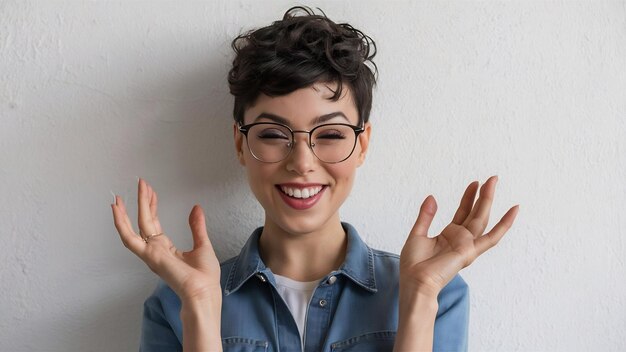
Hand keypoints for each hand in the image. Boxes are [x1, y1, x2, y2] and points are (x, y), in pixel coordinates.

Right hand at [111, 178, 220, 303]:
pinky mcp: (149, 256)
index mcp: (166, 249)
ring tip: (123, 195)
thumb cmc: (204, 276)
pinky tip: (117, 209)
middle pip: (144, 222)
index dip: (152, 206)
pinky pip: (129, 239)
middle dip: (142, 202)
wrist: (204, 291)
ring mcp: (150, 253)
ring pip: (133, 228)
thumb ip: (196, 226)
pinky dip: (121, 224)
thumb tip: (196, 208)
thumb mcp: (202, 244)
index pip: (154, 223)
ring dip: (127, 211)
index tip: (151, 191)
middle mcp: (155, 250)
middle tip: (141, 183)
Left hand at [400, 176, 518, 297]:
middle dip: (483, 195)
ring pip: (482, 218)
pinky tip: (514, 210)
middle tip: (492, 178)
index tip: (474, 183)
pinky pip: (492, 237)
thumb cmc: (414, 265)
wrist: (415, 281)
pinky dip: (505, 224)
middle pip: (475, 212)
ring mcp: (468, 245)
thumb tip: (432, 197)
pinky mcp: (471, 251)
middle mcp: (461, 239)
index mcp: (449, 236)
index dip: (468, 197)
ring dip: (488, 199)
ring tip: (494, 181)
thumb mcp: (417, 234)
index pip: (463, 212)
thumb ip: (426, 216)